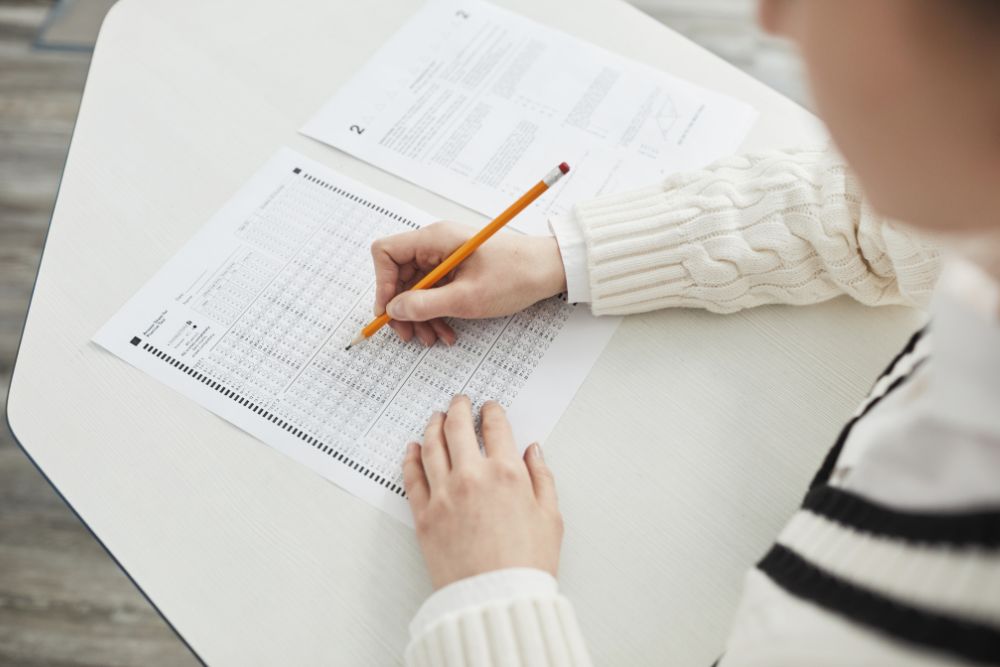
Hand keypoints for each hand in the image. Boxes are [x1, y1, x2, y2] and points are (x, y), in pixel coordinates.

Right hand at [371, 221, 567, 345]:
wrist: (549, 270)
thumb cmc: (515, 276)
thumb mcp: (467, 298)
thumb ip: (426, 304)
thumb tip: (394, 310)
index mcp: (434, 239)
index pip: (386, 252)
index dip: (382, 283)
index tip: (389, 312)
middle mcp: (436, 244)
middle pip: (399, 275)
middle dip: (402, 308)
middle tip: (409, 335)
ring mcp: (445, 257)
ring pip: (416, 288)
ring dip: (420, 316)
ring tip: (432, 339)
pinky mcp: (457, 270)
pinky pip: (435, 291)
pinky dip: (436, 313)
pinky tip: (446, 332)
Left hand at [403, 395, 562, 588]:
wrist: (495, 601)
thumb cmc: (526, 565)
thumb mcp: (551, 518)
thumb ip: (542, 478)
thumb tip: (533, 452)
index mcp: (507, 474)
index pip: (496, 428)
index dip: (493, 412)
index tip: (490, 408)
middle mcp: (472, 477)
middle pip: (458, 427)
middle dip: (459, 408)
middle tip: (460, 401)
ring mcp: (444, 495)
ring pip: (431, 446)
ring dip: (433, 425)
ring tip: (436, 417)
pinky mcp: (424, 516)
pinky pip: (412, 477)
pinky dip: (411, 458)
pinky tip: (413, 449)